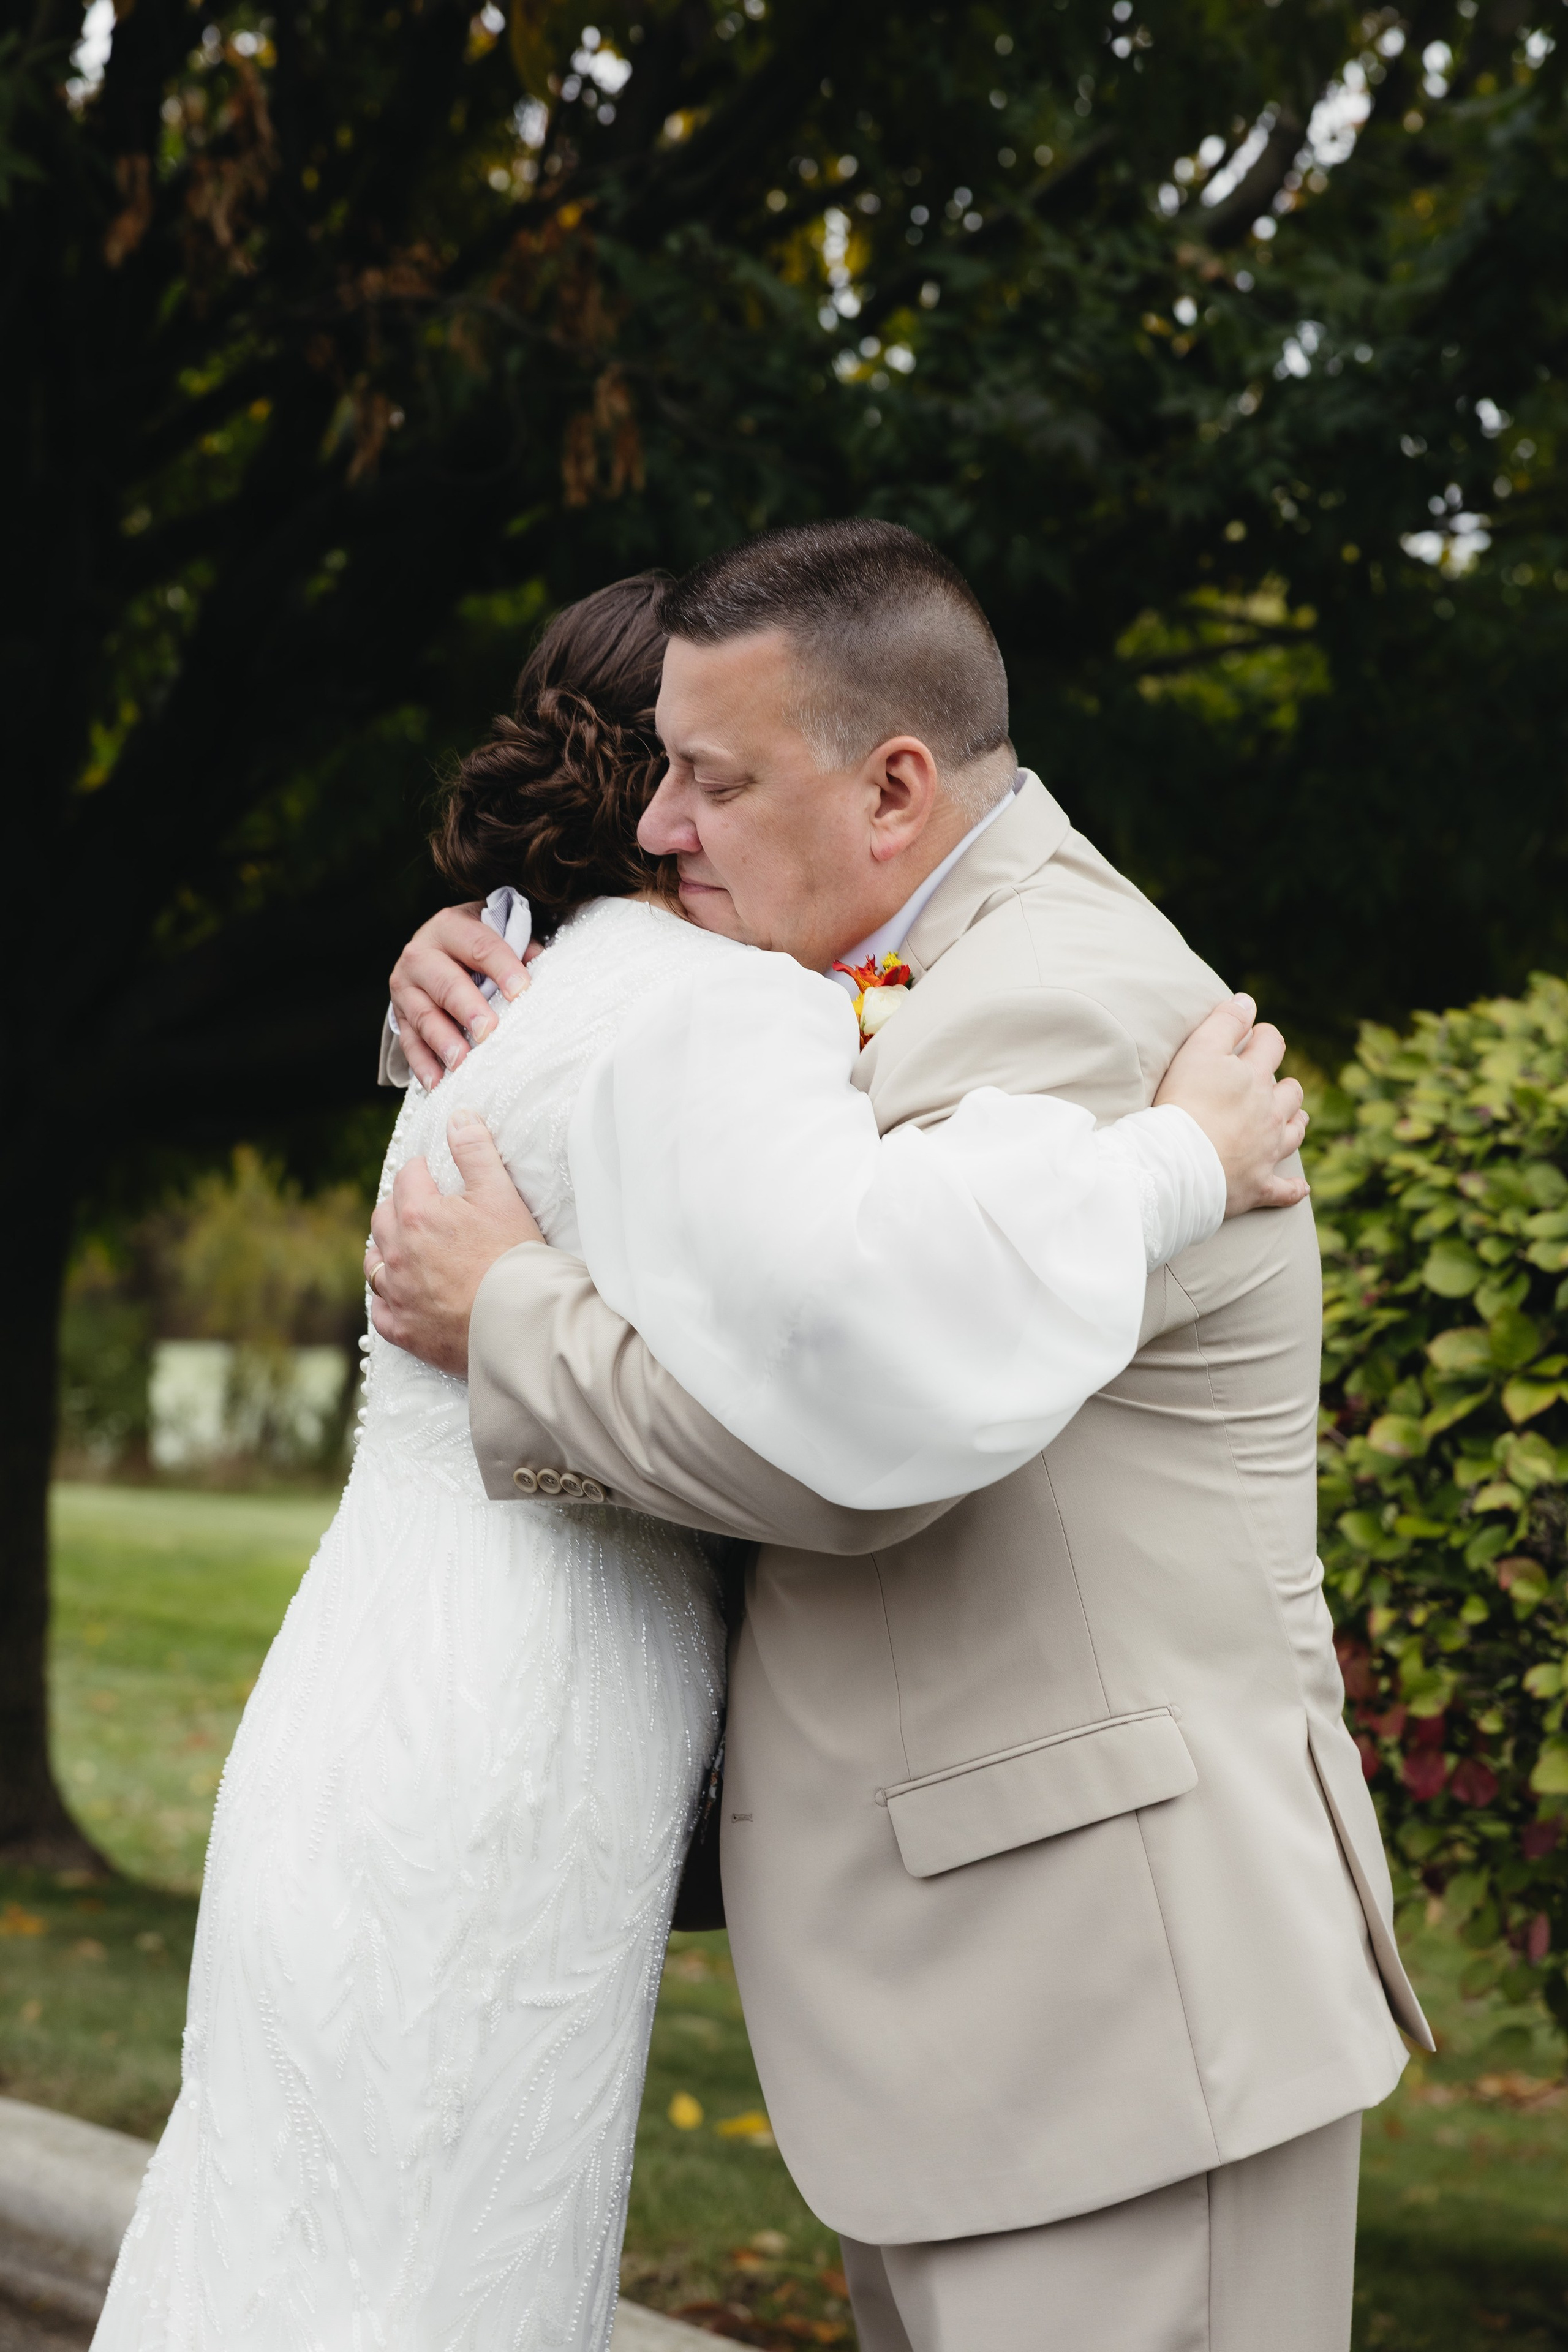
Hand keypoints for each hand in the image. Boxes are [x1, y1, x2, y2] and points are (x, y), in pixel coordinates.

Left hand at [365, 1109, 544, 1372]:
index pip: (408, 1176)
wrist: (520, 1322)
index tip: (436, 1174)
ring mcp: (398, 1294)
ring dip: (385, 1250)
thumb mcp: (500, 1194)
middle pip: (382, 1217)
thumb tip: (458, 1118)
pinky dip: (387, 1299)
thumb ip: (476, 1152)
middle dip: (398, 1206)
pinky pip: (380, 1310)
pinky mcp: (404, 1330)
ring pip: (374, 1263)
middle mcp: (397, 1253)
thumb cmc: (513, 1256)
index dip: (423, 1171)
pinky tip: (401, 1295)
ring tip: (405, 1248)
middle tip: (421, 1207)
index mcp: (418, 1215)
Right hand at [389, 905, 537, 1089]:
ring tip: (462, 1064)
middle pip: (446, 983)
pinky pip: (409, 1043)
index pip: (480, 946)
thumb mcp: (497, 935)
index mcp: (450, 928)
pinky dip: (423, 1065)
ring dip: (443, 1042)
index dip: (502, 967)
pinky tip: (438, 1084)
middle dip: (468, 1009)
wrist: (436, 949)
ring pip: (424, 1016)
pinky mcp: (399, 1016)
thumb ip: (521, 949)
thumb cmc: (478, 947)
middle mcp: (421, 954)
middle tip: (488, 1032)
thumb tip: (543, 970)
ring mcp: (405, 987)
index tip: (521, 992)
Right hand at [1155, 994, 1309, 1215]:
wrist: (1179, 1164)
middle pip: (1290, 1092)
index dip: (1264, 1036)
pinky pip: (1284, 1190)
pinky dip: (1293, 1189)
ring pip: (1294, 1133)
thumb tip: (1248, 1001)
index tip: (1254, 1036)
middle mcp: (1270, 1114)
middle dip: (1283, 1084)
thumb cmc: (1184, 1104)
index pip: (1271, 1045)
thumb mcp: (1198, 1051)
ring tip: (1291, 1121)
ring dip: (1294, 1124)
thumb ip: (1225, 1022)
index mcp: (1255, 1078)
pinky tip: (1300, 1189)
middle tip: (1268, 1084)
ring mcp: (1267, 1151)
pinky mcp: (1259, 1186)